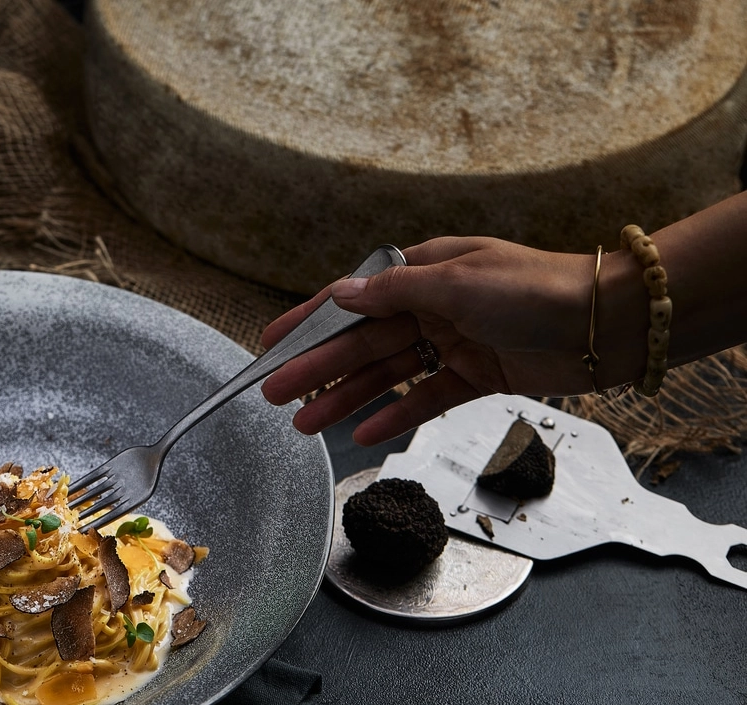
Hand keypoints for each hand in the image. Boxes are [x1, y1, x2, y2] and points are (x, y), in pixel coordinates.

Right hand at [260, 237, 607, 445]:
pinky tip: (362, 433)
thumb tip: (339, 296)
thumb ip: (393, 293)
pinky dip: (395, 414)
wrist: (606, 323)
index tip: (269, 344)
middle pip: (362, 342)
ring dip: (346, 398)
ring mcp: (453, 341)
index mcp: (423, 271)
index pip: (351, 300)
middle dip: (317, 369)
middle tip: (276, 395)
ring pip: (387, 374)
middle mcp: (433, 305)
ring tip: (305, 423)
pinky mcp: (476, 375)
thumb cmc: (533, 287)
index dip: (307, 323)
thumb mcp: (454, 281)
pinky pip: (424, 397)